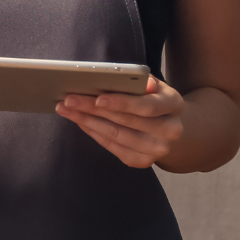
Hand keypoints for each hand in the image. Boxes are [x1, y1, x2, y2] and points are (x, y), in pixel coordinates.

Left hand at [56, 76, 184, 167]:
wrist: (167, 124)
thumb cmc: (151, 96)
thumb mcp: (151, 83)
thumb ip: (139, 79)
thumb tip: (126, 77)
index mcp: (174, 104)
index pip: (146, 106)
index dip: (121, 103)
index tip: (98, 99)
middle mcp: (171, 130)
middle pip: (126, 121)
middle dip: (93, 109)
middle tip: (68, 100)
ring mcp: (158, 149)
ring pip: (116, 136)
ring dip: (86, 121)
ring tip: (65, 109)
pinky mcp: (143, 161)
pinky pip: (112, 147)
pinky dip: (93, 133)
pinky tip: (79, 121)